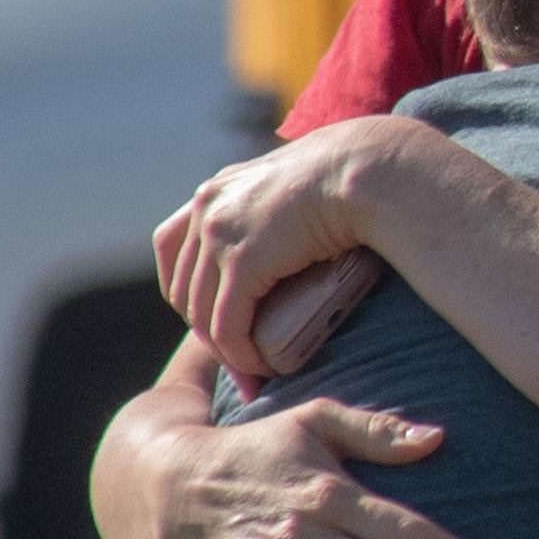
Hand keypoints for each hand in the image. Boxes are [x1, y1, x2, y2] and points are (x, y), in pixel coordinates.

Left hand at [157, 119, 437, 370]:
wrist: (365, 169)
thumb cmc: (347, 182)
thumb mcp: (292, 191)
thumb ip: (271, 212)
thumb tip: (282, 241)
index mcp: (215, 192)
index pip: (174, 253)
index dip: (191, 295)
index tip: (217, 323)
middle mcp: (207, 207)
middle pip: (184, 288)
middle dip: (205, 331)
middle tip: (236, 359)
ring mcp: (219, 232)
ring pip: (201, 312)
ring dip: (224, 350)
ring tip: (252, 369)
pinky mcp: (242, 259)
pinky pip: (227, 324)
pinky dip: (239, 353)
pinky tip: (258, 365)